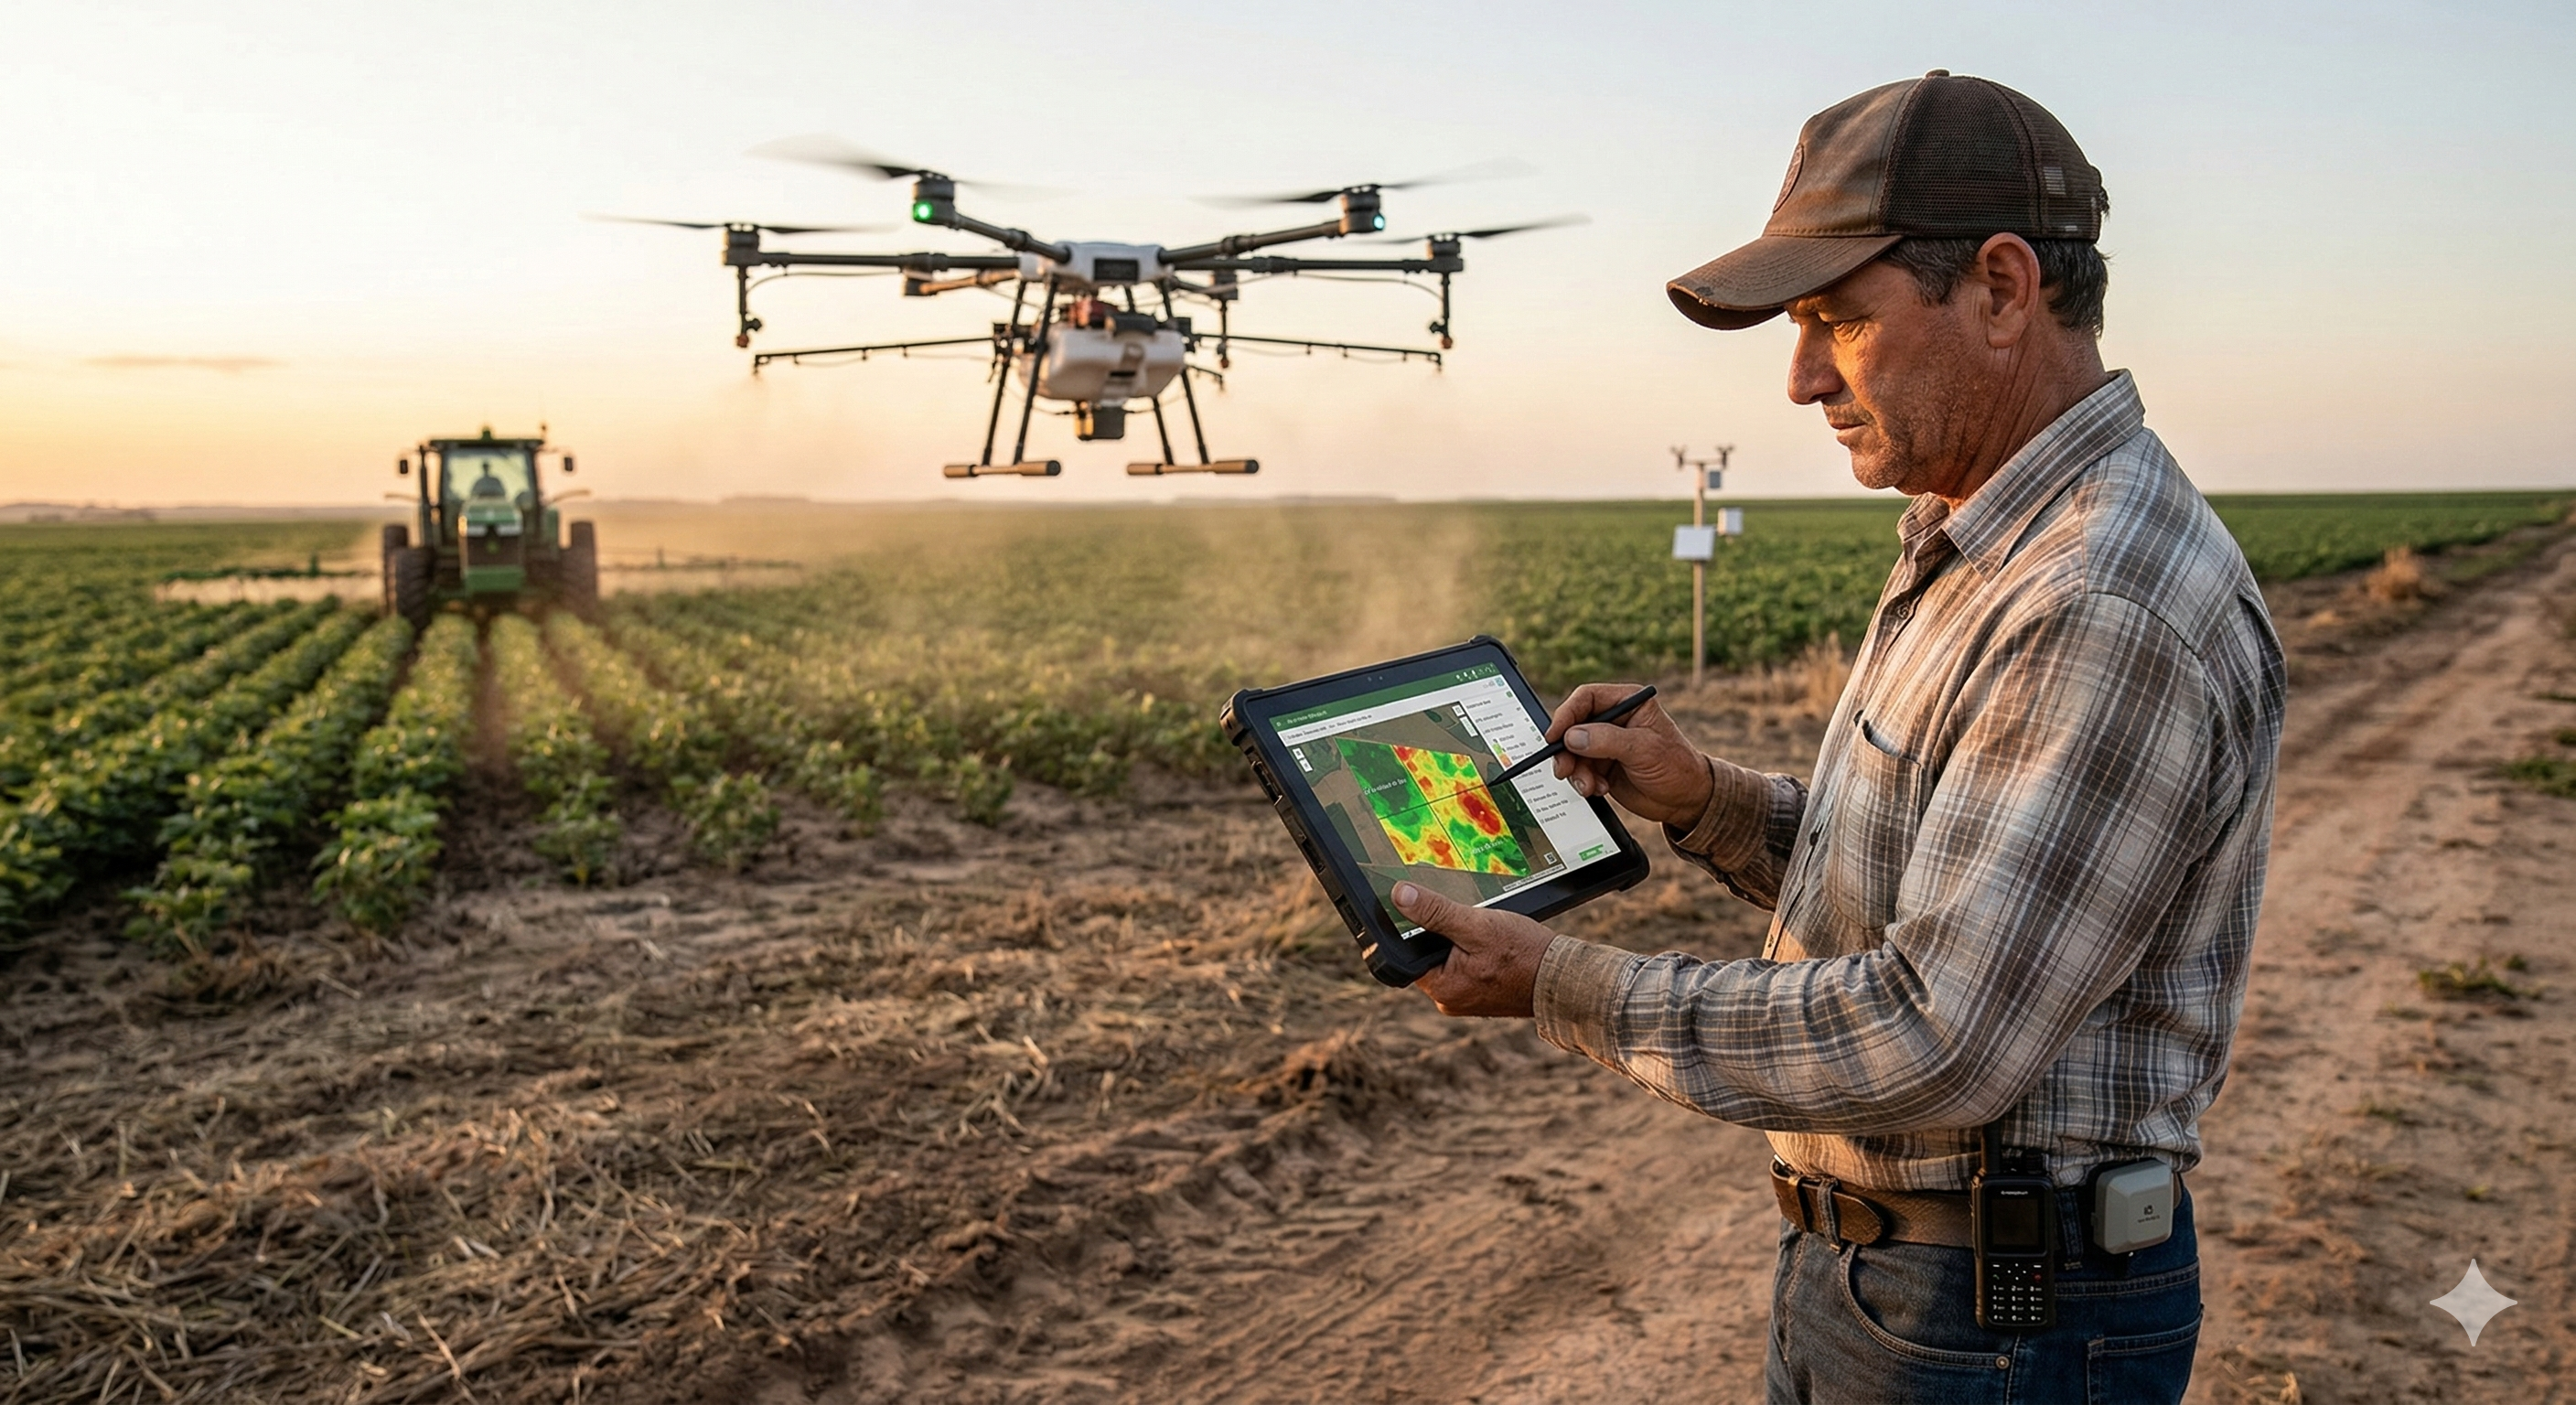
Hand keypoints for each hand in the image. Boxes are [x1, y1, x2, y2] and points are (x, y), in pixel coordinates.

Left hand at [1392, 881, 1552, 1017]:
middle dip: (1445, 932)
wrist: (1563, 979)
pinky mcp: (1481, 995)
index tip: (1433, 910)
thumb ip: (1435, 911)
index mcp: (1441, 988)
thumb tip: (1400, 896)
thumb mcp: (1476, 925)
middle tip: (1470, 921)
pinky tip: (1494, 944)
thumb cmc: (1525, 955)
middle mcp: (1449, 999)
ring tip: (1486, 934)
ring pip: (1450, 958)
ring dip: (1463, 940)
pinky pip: (1467, 967)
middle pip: (1429, 954)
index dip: (1417, 927)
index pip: (1408, 952)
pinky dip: (1476, 951)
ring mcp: (1466, 999)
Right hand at [1545, 682, 1715, 826]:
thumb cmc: (1677, 767)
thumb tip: (1572, 736)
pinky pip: (1579, 769)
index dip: (1567, 714)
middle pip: (1573, 725)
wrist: (1686, 800)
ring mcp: (1606, 744)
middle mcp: (1614, 720)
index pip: (1586, 698)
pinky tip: (1600, 789)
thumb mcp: (1644, 749)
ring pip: (1572, 751)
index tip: (1555, 735)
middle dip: (1566, 749)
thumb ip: (1606, 740)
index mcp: (1628, 703)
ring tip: (1589, 785)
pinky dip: (1583, 781)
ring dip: (1575, 770)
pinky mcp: (1602, 765)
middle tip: (1564, 768)